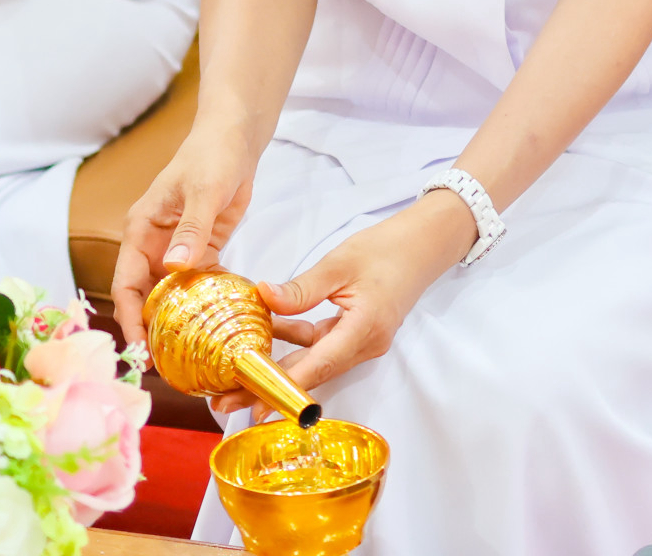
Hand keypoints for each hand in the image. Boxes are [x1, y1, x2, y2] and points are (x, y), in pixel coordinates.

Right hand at [112, 118, 262, 346]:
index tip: (140, 347)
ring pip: (171, 294)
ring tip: (187, 355)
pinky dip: (203, 302)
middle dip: (151, 329)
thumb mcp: (203, 191)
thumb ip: (191, 230)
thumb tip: (174, 267)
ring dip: (176, 321)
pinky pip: (198, 283)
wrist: (236, 137)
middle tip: (165, 365)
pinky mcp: (202, 249)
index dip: (129, 317)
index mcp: (141, 230)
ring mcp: (177, 248)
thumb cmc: (212, 156)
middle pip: (145, 296)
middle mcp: (154, 244)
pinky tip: (214, 324)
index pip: (126, 283)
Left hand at [243, 193, 478, 397]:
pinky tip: (267, 335)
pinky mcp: (356, 336)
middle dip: (271, 388)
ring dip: (280, 366)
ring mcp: (361, 343)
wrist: (423, 245)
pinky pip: (321, 347)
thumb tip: (263, 296)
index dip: (284, 389)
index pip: (317, 366)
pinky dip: (295, 344)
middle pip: (311, 374)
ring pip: (313, 362)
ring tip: (238, 373)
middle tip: (228, 401)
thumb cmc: (387, 250)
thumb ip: (301, 288)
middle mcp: (364, 345)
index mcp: (364, 329)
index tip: (255, 406)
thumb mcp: (339, 263)